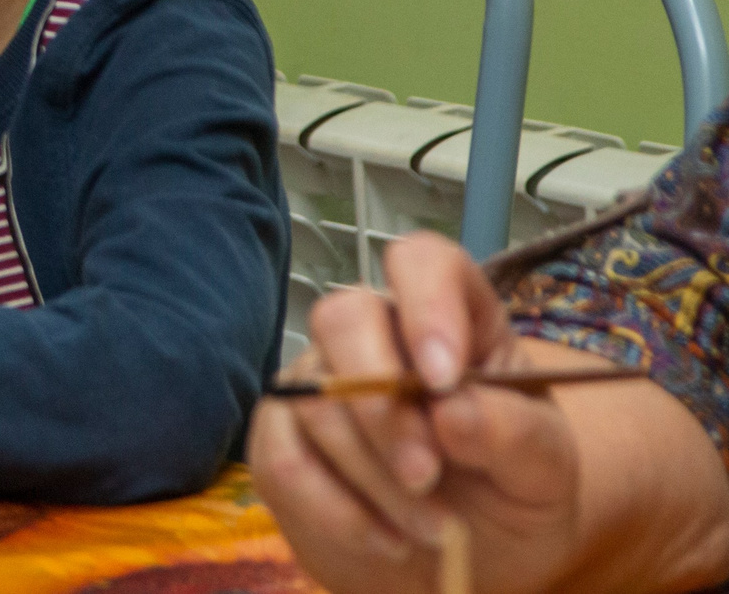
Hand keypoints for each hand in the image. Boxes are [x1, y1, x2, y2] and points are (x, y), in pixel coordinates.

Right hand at [249, 232, 586, 593]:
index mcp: (454, 320)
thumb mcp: (545, 476)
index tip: (443, 379)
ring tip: (433, 532)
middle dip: (382, 408)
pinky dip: (336, 511)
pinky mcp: (280, 436)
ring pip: (314, 399)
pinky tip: (386, 539)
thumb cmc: (508, 500)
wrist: (458, 565)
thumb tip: (454, 410)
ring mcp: (319, 381)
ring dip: (375, 479)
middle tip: (426, 479)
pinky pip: (281, 458)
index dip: (426, 304)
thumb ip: (517, 437)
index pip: (424, 263)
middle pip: (344, 318)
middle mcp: (377, 335)